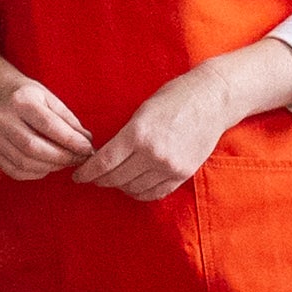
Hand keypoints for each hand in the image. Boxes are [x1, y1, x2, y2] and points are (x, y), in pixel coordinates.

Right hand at [0, 34, 93, 180]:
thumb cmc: (27, 96)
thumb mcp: (49, 98)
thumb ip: (68, 120)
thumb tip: (86, 142)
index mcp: (21, 101)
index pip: (48, 124)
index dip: (70, 140)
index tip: (87, 148)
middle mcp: (4, 119)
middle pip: (34, 147)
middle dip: (61, 157)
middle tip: (78, 159)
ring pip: (24, 162)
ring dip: (51, 167)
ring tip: (65, 162)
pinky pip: (16, 171)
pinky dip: (36, 173)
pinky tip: (47, 166)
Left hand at [72, 59, 239, 201]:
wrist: (212, 100)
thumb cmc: (174, 98)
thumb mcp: (142, 112)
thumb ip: (125, 136)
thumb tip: (105, 156)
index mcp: (137, 133)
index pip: (104, 162)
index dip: (87, 172)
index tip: (78, 176)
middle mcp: (152, 154)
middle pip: (116, 178)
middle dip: (100, 179)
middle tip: (93, 177)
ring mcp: (169, 167)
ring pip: (133, 188)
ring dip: (120, 186)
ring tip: (114, 179)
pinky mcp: (183, 174)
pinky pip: (155, 193)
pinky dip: (140, 192)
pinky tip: (134, 185)